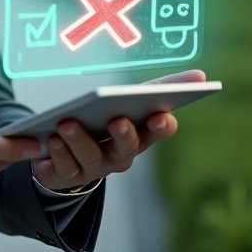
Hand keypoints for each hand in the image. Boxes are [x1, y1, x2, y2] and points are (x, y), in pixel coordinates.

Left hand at [31, 69, 206, 191]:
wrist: (65, 156)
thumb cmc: (104, 122)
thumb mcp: (127, 102)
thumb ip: (160, 88)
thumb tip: (202, 75)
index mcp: (138, 136)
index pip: (156, 131)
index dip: (161, 126)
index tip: (162, 114)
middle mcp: (118, 157)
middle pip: (125, 150)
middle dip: (124, 135)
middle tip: (118, 120)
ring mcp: (92, 169)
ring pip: (90, 158)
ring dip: (79, 141)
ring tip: (67, 124)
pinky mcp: (64, 176)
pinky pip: (62, 168)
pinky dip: (57, 153)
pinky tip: (49, 138)